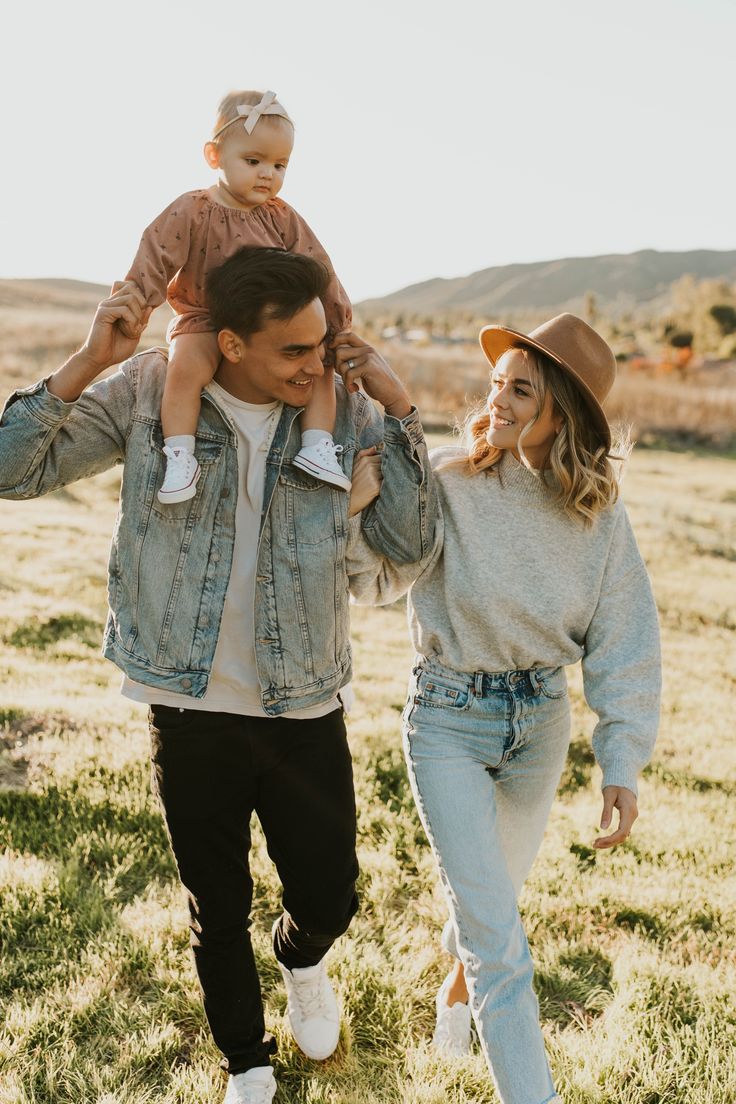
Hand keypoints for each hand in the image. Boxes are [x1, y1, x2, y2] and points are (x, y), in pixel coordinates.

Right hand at [47, 282, 151, 402]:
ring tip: (133, 330)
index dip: (142, 298)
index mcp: (117, 304)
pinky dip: (131, 322)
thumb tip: (150, 306)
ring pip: (131, 298)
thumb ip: (142, 319)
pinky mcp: (103, 313)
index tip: (142, 317)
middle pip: (132, 288)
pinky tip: (128, 332)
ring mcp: (106, 306)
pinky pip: (124, 310)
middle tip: (138, 324)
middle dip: (142, 306)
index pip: (131, 286)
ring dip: (137, 316)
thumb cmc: (116, 348)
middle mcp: (111, 302)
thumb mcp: (135, 333)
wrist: (100, 359)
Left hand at [333, 331, 411, 418]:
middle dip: (337, 366)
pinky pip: (349, 374)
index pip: (348, 335)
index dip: (336, 340)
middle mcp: (368, 350)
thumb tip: (334, 352)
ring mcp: (369, 358)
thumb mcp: (366, 366)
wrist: (393, 393)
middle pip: (339, 351)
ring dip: (343, 378)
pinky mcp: (369, 367)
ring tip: (350, 384)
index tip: (332, 351)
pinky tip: (355, 389)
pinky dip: (348, 384)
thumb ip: (355, 358)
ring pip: (342, 364)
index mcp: (366, 348)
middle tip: (345, 377)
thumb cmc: (376, 382)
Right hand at [348, 446, 382, 516]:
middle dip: (387, 468)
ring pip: (388, 472)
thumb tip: (375, 447)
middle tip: (383, 476)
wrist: (347, 500)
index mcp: (364, 460)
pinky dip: (388, 484)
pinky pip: (387, 482)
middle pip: (386, 464)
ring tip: (383, 481)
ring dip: (388, 476)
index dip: (383, 462)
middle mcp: (369, 466)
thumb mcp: (353, 464)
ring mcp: (373, 476)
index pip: (382, 456)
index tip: (382, 468)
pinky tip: (384, 487)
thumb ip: (363, 454)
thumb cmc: (350, 482)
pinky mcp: (376, 486)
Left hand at [594, 785, 637, 847]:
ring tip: (595, 844)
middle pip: (623, 836)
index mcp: (629, 811)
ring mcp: (631, 818)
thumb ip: (606, 811)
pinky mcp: (628, 819)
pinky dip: (613, 837)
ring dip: (610, 841)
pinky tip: (603, 839)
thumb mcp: (608, 795)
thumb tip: (602, 828)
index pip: (622, 832)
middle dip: (609, 842)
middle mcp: (633, 816)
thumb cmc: (615, 785)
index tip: (597, 842)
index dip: (610, 840)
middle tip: (593, 845)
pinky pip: (622, 831)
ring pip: (623, 836)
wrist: (623, 779)